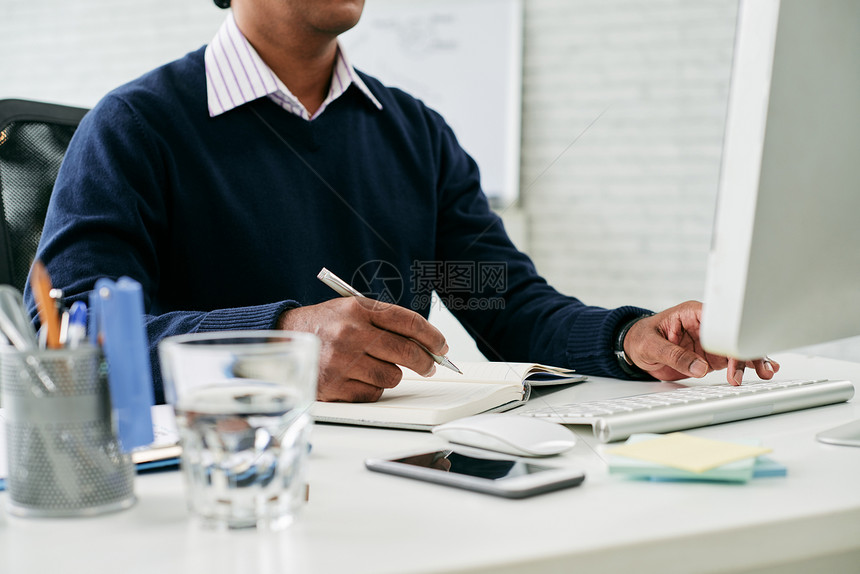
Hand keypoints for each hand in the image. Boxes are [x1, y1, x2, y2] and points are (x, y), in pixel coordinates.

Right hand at [278, 298, 447, 401]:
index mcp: (358, 309)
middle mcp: (351, 334)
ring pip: (392, 376)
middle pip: (406, 351)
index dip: (432, 336)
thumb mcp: (351, 310)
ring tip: (378, 366)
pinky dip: (373, 388)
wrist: (284, 339)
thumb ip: (385, 322)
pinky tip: (359, 377)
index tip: (442, 346)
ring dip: (392, 374)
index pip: (408, 322)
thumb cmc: (325, 325)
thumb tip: (425, 344)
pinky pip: (373, 392)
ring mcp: (342, 362)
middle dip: (425, 361)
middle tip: (429, 365)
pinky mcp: (335, 386)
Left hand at [622, 300, 778, 384]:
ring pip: (738, 349)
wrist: (634, 348)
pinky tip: (762, 370)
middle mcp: (706, 326)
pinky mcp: (711, 356)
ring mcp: (711, 342)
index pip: (719, 323)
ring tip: (766, 372)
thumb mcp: (651, 345)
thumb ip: (674, 355)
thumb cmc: (641, 338)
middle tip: (759, 369)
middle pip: (733, 336)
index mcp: (693, 314)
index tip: (736, 354)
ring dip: (753, 360)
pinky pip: (732, 361)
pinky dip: (746, 367)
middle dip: (748, 351)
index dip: (730, 337)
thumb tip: (699, 368)